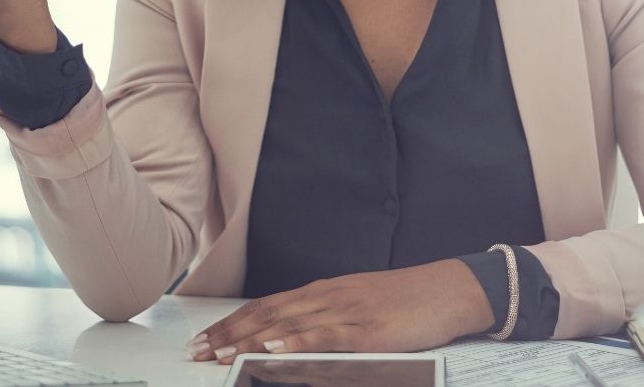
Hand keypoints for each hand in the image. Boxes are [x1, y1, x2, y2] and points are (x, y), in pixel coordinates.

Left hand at [186, 259, 494, 363]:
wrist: (446, 289)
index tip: (203, 339)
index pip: (264, 306)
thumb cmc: (403, 302)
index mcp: (322, 292)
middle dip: (227, 334)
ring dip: (249, 340)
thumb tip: (287, 337)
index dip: (230, 323)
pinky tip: (275, 348)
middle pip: (266, 314)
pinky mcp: (366, 329)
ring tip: (220, 353)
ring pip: (288, 325)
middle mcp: (326, 297)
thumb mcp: (356, 306)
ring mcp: (345, 311)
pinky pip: (325, 336)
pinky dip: (296, 342)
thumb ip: (323, 319)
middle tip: (197, 351)